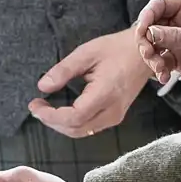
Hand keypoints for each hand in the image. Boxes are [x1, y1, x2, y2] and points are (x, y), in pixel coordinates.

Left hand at [28, 30, 152, 138]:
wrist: (145, 53)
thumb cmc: (117, 49)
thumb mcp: (87, 53)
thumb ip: (63, 70)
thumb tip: (42, 86)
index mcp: (106, 94)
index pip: (74, 117)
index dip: (51, 116)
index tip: (35, 104)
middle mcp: (112, 111)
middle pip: (76, 129)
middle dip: (52, 122)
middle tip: (37, 107)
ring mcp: (116, 116)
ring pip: (82, 132)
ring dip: (61, 125)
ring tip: (45, 109)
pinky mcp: (116, 116)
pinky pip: (90, 127)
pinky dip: (72, 123)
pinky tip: (62, 111)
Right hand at [134, 0, 180, 87]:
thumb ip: (177, 35)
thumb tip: (150, 32)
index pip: (160, 4)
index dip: (147, 15)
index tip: (142, 30)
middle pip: (151, 25)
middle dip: (146, 40)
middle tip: (147, 52)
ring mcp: (177, 39)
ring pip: (152, 45)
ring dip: (151, 57)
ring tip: (159, 68)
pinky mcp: (177, 58)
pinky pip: (160, 61)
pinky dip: (159, 69)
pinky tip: (164, 76)